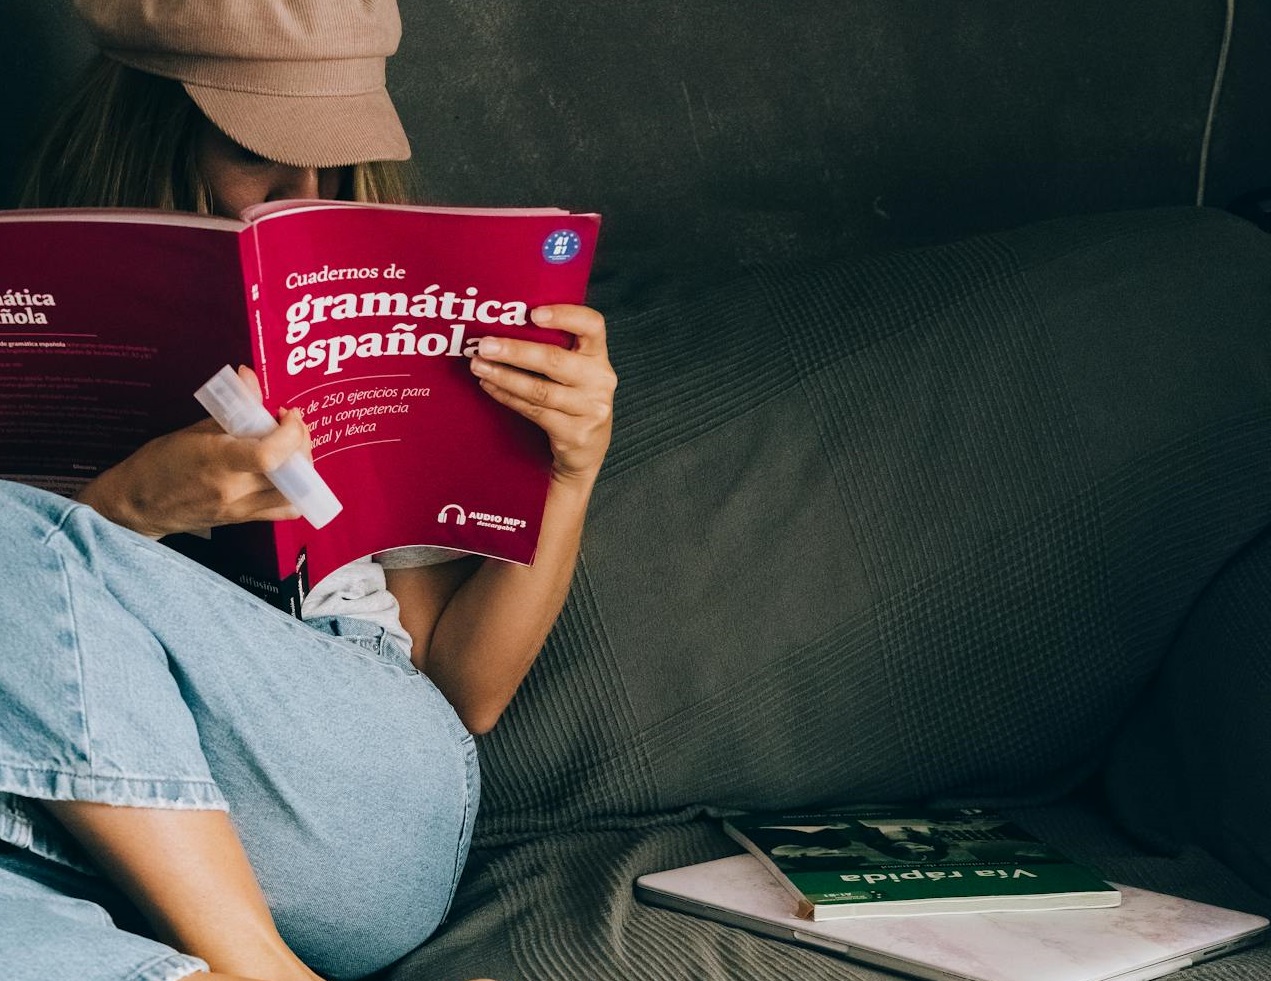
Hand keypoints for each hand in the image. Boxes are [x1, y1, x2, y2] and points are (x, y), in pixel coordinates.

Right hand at [76, 367, 311, 537]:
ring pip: (294, 494)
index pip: (270, 455)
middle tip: (291, 427)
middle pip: (291, 474)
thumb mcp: (193, 430)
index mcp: (218, 461)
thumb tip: (249, 377)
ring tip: (290, 449)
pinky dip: (295, 491)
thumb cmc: (160, 464)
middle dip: (301, 444)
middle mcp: (233, 490)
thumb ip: (232, 409)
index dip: (291, 433)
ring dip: (303, 468)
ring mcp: (240, 509)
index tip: (287, 415)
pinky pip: (284, 510)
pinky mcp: (244, 521)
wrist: (138, 505)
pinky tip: (285, 473)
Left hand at [468, 305, 615, 483]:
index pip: (592, 325)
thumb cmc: (573, 399)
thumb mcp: (576, 371)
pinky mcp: (575, 433)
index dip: (566, 315)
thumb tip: (505, 324)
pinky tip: (490, 386)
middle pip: (554, 360)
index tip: (533, 314)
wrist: (588, 449)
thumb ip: (557, 349)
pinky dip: (508, 397)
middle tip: (485, 345)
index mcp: (598, 357)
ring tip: (478, 366)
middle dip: (515, 351)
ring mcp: (590, 409)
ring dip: (504, 377)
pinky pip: (534, 411)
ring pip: (539, 389)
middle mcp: (599, 380)